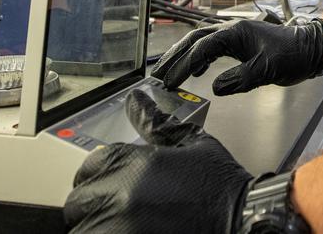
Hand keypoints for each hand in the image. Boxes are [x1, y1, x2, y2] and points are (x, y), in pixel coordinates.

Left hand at [64, 89, 252, 233]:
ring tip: (124, 222)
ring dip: (98, 222)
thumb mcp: (191, 144)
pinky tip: (126, 231)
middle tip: (121, 208)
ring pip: (83, 225)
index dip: (103, 174)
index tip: (115, 184)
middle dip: (97, 202)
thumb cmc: (219, 187)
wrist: (241, 221)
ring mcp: (118, 226)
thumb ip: (157, 124)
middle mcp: (121, 194)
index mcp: (134, 162)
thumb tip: (136, 101)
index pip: (92, 164)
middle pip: (80, 199)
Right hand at [153, 17, 322, 94]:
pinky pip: (213, 48)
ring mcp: (235, 36)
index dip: (184, 65)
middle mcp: (231, 30)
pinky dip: (200, 57)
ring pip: (202, 42)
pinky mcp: (240, 45)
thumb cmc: (293, 55)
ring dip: (185, 56)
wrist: (311, 49)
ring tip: (170, 72)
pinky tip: (198, 70)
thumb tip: (215, 87)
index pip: (202, 48)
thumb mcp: (267, 69)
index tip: (172, 81)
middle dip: (175, 56)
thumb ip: (241, 78)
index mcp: (235, 32)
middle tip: (159, 74)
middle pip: (195, 40)